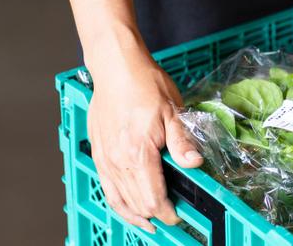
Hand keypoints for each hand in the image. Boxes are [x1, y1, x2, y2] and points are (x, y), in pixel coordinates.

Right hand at [86, 56, 202, 232]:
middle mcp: (117, 160)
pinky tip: (127, 205)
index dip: (167, 211)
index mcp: (137, 153)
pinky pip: (106, 187)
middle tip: (171, 217)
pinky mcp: (98, 152)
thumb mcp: (173, 110)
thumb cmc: (144, 84)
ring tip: (149, 223)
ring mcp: (104, 158)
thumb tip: (194, 163)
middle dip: (155, 214)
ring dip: (134, 214)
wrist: (116, 68)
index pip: (153, 197)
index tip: (178, 216)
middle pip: (136, 202)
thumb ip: (183, 141)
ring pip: (118, 199)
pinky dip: (118, 202)